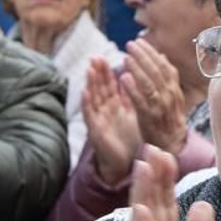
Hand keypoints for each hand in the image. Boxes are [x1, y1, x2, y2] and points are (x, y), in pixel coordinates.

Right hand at [83, 58, 141, 185]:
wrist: (124, 165)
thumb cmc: (128, 141)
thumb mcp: (134, 115)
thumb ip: (132, 98)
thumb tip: (135, 80)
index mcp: (116, 106)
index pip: (111, 85)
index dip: (108, 71)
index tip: (106, 56)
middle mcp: (106, 111)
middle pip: (101, 88)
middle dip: (98, 72)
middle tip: (96, 57)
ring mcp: (99, 120)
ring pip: (94, 98)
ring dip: (91, 83)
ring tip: (89, 68)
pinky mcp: (96, 131)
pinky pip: (90, 116)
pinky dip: (87, 104)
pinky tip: (84, 92)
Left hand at [122, 38, 188, 154]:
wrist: (171, 146)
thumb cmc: (168, 120)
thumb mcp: (172, 97)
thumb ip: (167, 77)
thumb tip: (161, 56)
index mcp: (175, 90)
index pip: (164, 66)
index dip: (152, 53)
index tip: (140, 42)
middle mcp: (170, 96)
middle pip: (157, 71)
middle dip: (143, 56)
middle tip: (130, 44)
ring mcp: (160, 107)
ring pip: (149, 83)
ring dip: (137, 68)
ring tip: (126, 57)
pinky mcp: (150, 117)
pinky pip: (141, 100)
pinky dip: (133, 88)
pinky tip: (123, 78)